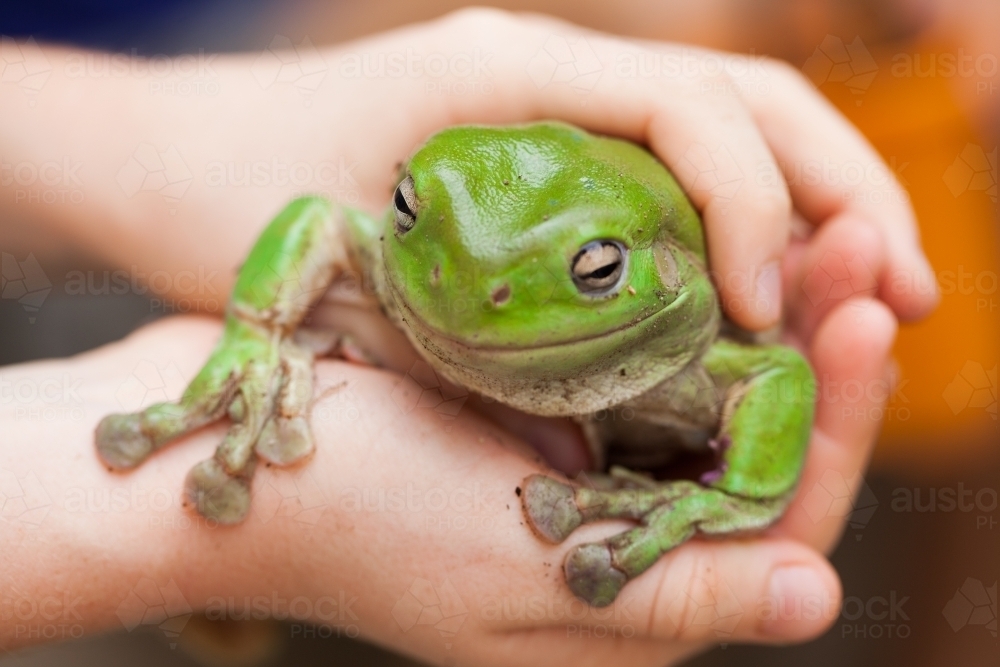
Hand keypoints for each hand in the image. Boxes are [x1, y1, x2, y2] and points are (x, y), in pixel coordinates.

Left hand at [1, 8, 935, 332]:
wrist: (165, 160)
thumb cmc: (228, 207)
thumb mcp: (347, 286)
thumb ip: (471, 345)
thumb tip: (602, 445)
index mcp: (508, 72)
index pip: (690, 107)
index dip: (755, 207)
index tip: (775, 312)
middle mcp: (550, 66)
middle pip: (747, 96)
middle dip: (843, 188)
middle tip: (905, 297)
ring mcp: (557, 100)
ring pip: (731, 124)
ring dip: (817, 201)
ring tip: (876, 296)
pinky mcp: (552, 143)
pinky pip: (680, 167)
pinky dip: (746, 221)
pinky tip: (773, 294)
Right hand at [1, 291, 893, 665]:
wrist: (230, 453)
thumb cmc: (357, 522)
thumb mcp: (513, 575)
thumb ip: (668, 595)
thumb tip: (818, 598)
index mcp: (623, 607)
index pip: (775, 527)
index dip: (833, 424)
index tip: (861, 317)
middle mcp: (618, 544)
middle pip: (752, 453)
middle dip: (812, 352)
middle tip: (850, 245)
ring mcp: (581, 476)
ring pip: (708, 401)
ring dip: (760, 318)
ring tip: (809, 231)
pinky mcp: (544, 419)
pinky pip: (642, 367)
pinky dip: (686, 312)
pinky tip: (719, 250)